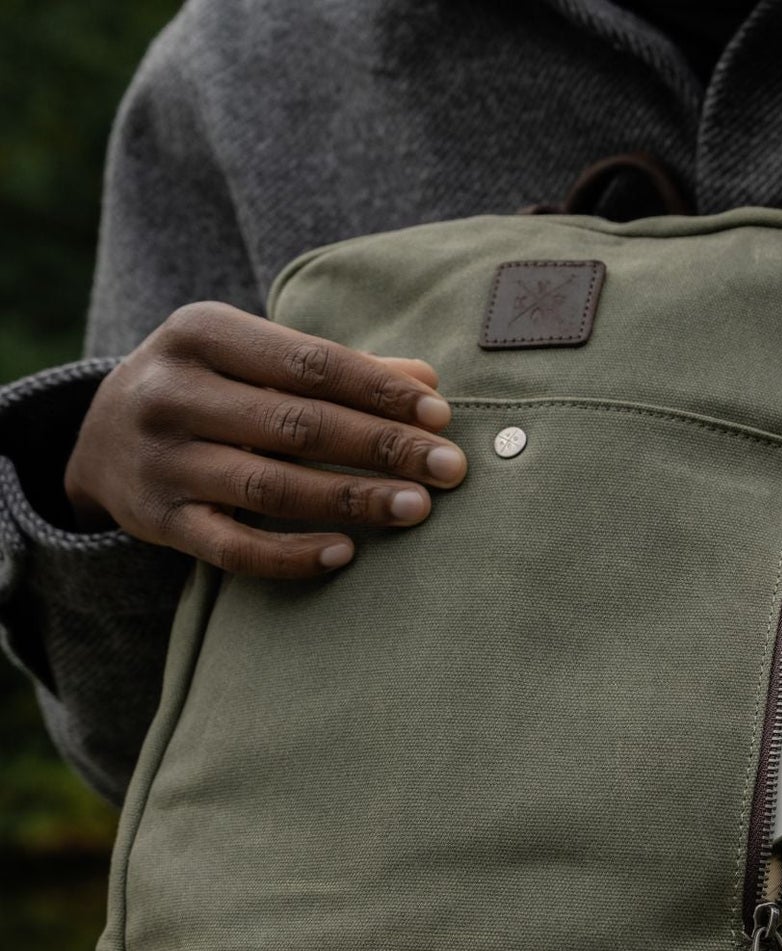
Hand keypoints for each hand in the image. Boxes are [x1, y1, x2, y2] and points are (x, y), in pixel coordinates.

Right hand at [63, 301, 467, 577]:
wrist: (99, 437)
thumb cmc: (209, 388)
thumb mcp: (254, 358)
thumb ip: (337, 369)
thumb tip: (428, 382)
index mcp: (200, 332)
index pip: (309, 363)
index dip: (379, 391)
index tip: (440, 416)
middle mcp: (172, 392)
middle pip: (297, 424)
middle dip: (382, 447)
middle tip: (449, 468)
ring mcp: (161, 460)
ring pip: (270, 487)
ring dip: (352, 498)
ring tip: (416, 507)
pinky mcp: (159, 521)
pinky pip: (235, 549)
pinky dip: (294, 554)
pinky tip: (348, 553)